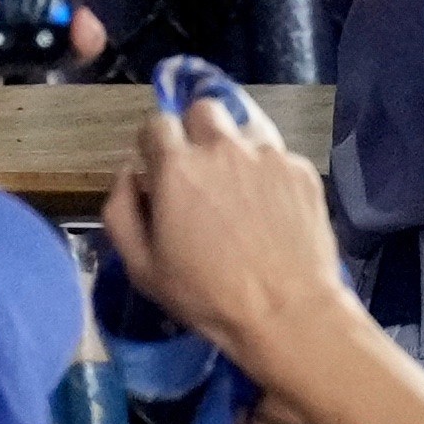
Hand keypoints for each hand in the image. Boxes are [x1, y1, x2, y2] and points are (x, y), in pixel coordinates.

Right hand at [101, 74, 353, 382]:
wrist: (287, 312)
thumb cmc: (207, 296)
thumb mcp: (142, 267)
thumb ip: (121, 210)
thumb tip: (129, 173)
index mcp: (178, 166)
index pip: (156, 123)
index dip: (155, 145)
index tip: (160, 169)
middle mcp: (223, 147)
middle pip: (203, 110)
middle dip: (196, 132)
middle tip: (200, 170)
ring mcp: (268, 155)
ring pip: (244, 132)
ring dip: (235, 151)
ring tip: (240, 191)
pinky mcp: (302, 169)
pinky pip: (278, 158)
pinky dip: (270, 176)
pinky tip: (272, 211)